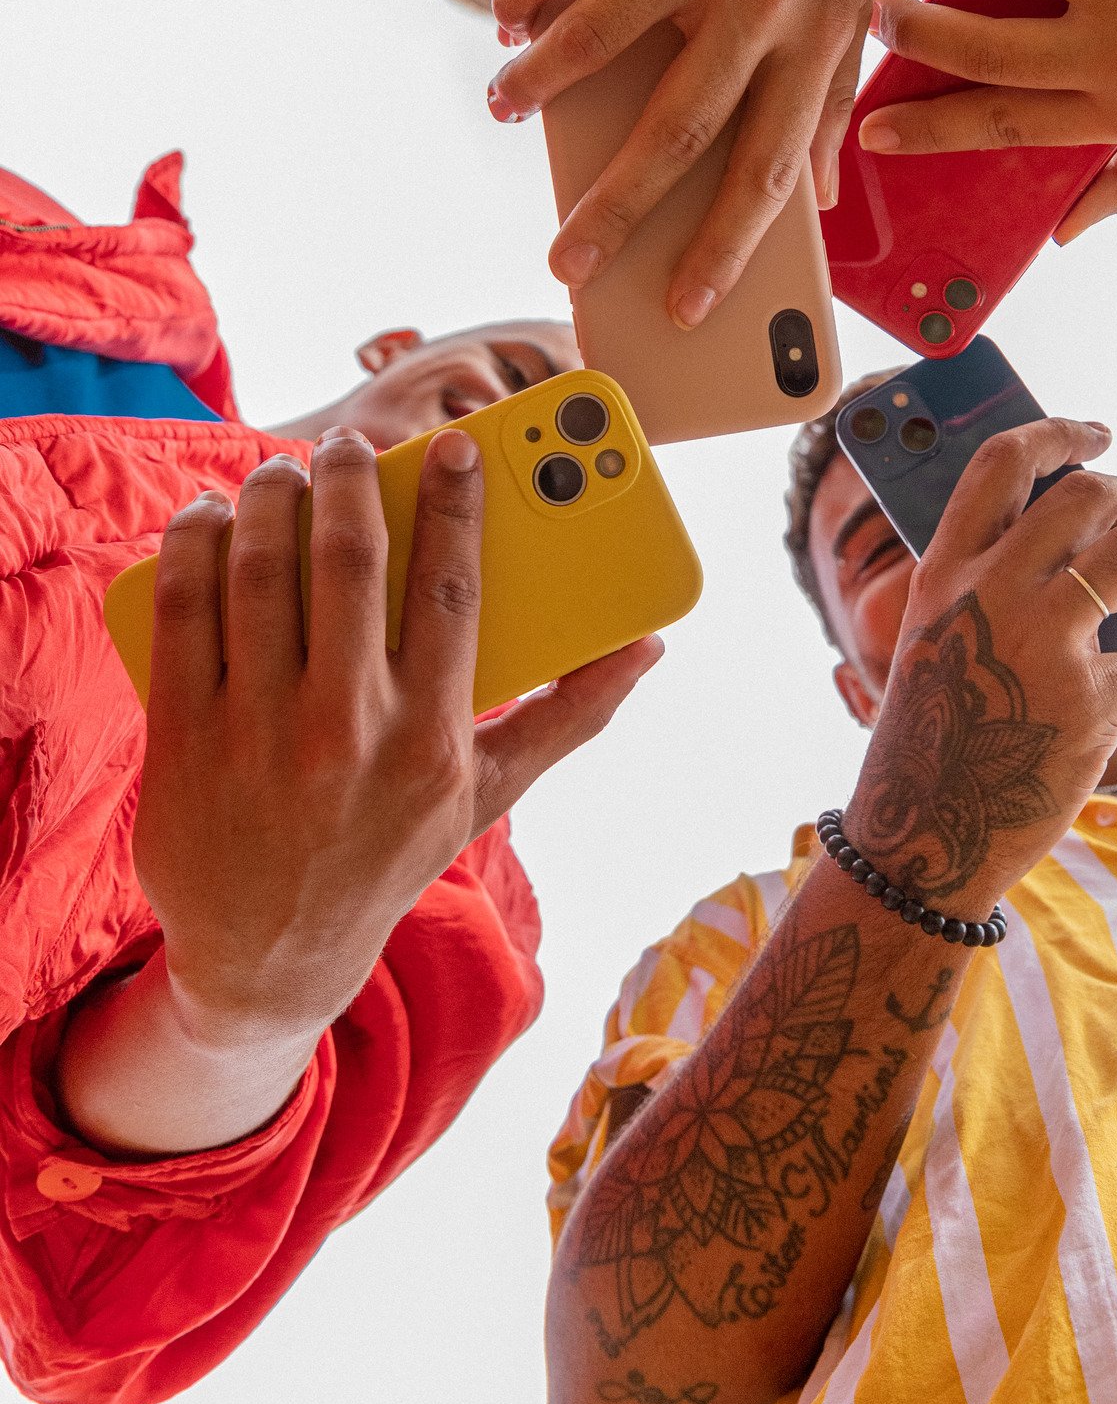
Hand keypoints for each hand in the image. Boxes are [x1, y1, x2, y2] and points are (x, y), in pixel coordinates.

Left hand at [135, 428, 658, 1039]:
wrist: (269, 957)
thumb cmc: (387, 856)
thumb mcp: (486, 796)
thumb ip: (569, 714)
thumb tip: (647, 647)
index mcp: (431, 738)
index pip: (451, 591)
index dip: (458, 505)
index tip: (458, 448)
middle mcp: (344, 730)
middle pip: (349, 561)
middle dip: (351, 480)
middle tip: (351, 447)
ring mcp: (255, 731)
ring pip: (260, 569)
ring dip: (269, 497)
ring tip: (283, 475)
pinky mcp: (182, 735)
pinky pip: (185, 607)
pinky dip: (195, 543)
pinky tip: (212, 516)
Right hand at [488, 0, 879, 327]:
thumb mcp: (854, 0)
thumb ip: (831, 97)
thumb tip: (816, 202)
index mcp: (819, 32)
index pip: (770, 165)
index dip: (727, 244)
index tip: (686, 307)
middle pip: (679, 124)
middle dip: (617, 208)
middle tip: (567, 264)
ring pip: (602, 30)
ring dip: (542, 84)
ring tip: (504, 112)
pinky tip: (507, 25)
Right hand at [845, 418, 1116, 912]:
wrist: (924, 839)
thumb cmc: (931, 743)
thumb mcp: (932, 644)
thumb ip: (982, 589)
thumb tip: (1065, 549)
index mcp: (946, 573)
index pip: (1004, 464)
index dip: (1061, 434)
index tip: (1099, 434)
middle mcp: (993, 592)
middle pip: (1091, 495)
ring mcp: (1043, 641)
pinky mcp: (1092, 699)